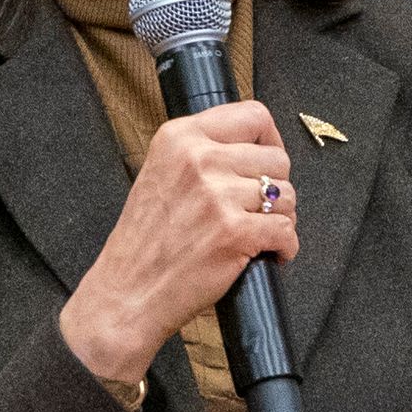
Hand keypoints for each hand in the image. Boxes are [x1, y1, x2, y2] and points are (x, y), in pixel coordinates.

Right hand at [58, 103, 296, 383]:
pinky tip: (268, 255)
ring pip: (286, 196)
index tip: (267, 165)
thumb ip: (200, 154)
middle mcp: (198, 159)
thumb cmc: (144, 243)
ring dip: (281, 219)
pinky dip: (284, 247)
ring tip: (259, 235)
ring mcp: (217, 196)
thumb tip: (255, 150)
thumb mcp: (159, 174)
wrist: (126, 295)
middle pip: (276, 159)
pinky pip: (285, 231)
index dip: (270, 142)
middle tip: (258, 211)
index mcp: (179, 137)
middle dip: (276, 188)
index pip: (253, 116)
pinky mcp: (234, 233)